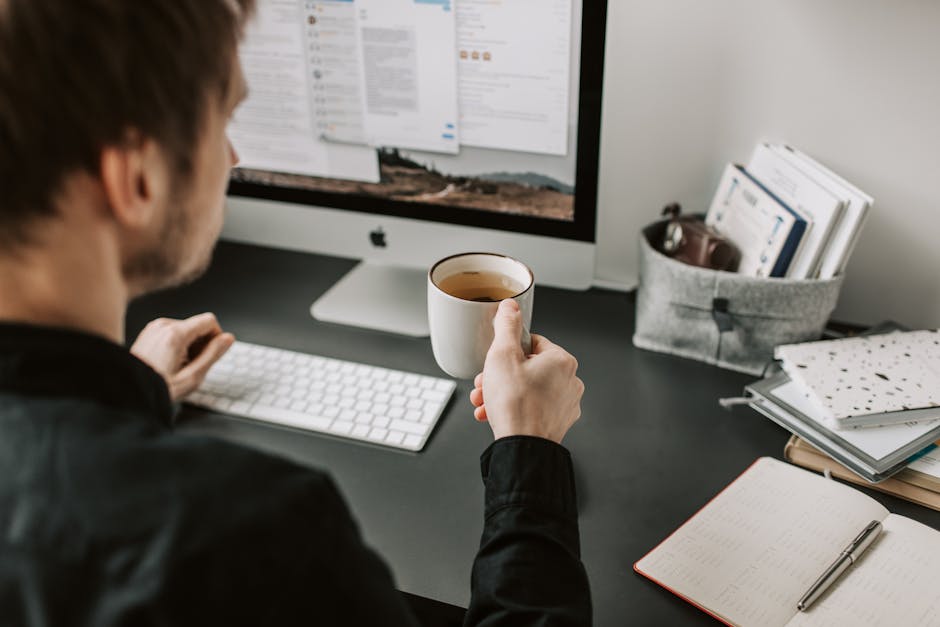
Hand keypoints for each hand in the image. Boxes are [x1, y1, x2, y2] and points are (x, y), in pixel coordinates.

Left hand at [131, 313, 234, 400]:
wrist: (130, 393)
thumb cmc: (157, 388)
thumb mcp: (192, 377)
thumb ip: (213, 354)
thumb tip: (228, 339)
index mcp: (175, 334)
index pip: (209, 321)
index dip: (216, 337)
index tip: (212, 353)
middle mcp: (163, 326)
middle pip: (197, 325)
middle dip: (202, 343)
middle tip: (193, 365)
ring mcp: (154, 328)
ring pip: (186, 328)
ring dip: (190, 345)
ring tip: (180, 366)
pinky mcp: (149, 332)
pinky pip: (172, 332)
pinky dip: (177, 345)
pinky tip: (170, 362)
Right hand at [469, 299, 583, 443]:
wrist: (522, 447)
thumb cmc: (515, 405)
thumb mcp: (502, 355)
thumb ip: (506, 326)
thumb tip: (510, 307)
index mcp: (562, 361)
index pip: (532, 343)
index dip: (508, 351)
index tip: (496, 360)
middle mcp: (570, 382)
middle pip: (529, 368)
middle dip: (501, 376)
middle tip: (485, 383)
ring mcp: (566, 404)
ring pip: (529, 390)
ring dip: (503, 393)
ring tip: (485, 401)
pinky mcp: (558, 423)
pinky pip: (533, 408)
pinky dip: (514, 409)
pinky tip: (495, 415)